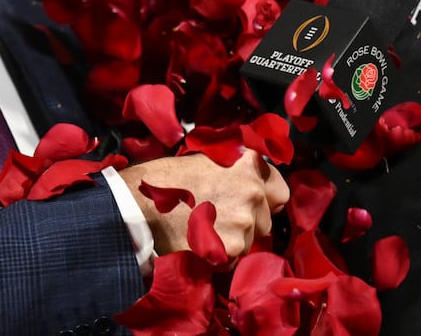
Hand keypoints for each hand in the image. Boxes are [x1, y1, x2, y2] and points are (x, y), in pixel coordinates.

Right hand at [120, 149, 289, 257]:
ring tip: (204, 230)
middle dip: (247, 223)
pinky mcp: (232, 247)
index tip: (251, 206)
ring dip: (232, 240)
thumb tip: (254, 184)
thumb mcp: (208, 161)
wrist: (140, 205)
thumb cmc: (167, 180)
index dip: (265, 201)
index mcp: (250, 163)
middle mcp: (254, 190)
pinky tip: (198, 243)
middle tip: (218, 220)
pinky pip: (233, 259)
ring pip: (250, 241)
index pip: (280, 192)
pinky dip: (218, 256)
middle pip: (266, 220)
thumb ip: (236, 172)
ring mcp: (245, 220)